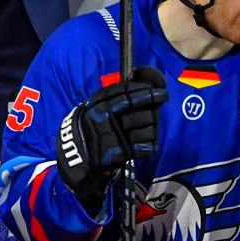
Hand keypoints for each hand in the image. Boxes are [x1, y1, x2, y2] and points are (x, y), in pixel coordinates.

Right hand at [56, 65, 166, 204]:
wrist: (77, 152)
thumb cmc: (92, 123)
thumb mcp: (96, 104)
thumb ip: (115, 94)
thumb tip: (144, 85)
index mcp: (101, 104)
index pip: (130, 93)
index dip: (148, 92)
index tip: (161, 93)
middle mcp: (108, 119)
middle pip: (144, 111)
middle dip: (155, 111)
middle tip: (155, 112)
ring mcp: (114, 137)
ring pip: (148, 130)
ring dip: (154, 128)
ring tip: (150, 127)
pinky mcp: (120, 155)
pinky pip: (146, 147)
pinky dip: (151, 143)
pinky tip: (148, 141)